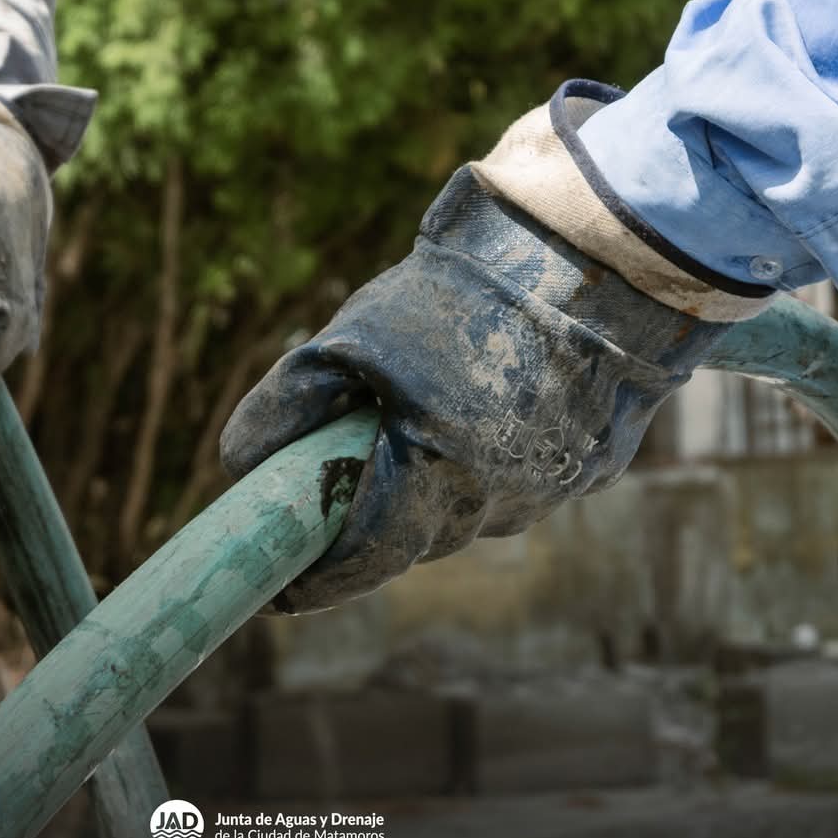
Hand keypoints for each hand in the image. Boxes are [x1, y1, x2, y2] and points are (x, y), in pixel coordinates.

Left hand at [220, 165, 734, 613]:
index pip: (361, 561)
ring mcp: (552, 490)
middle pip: (413, 539)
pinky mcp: (594, 467)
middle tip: (340, 471)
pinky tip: (487, 401)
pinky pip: (522, 482)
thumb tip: (242, 462)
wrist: (594, 253)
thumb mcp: (351, 337)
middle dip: (372, 516)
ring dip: (433, 484)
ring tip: (421, 413)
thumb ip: (288, 404)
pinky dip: (490, 458)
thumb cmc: (462, 294)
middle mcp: (497, 503)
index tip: (280, 585)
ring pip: (469, 512)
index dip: (315, 579)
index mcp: (434, 477)